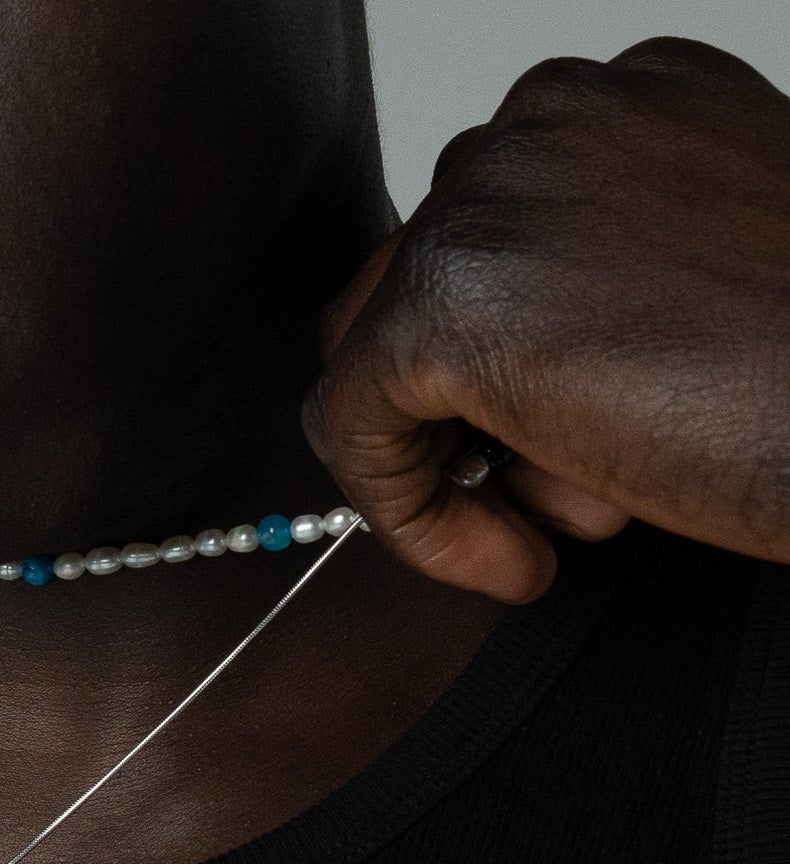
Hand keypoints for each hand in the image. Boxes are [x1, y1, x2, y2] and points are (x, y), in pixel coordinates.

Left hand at [305, 39, 789, 601]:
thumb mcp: (705, 304)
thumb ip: (602, 298)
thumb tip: (503, 372)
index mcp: (630, 105)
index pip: (493, 230)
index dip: (506, 370)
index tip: (569, 458)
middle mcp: (552, 117)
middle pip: (417, 280)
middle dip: (473, 412)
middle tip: (561, 504)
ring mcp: (492, 195)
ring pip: (373, 352)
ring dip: (454, 462)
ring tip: (562, 530)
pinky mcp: (446, 300)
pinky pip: (351, 426)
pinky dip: (413, 519)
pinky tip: (515, 566)